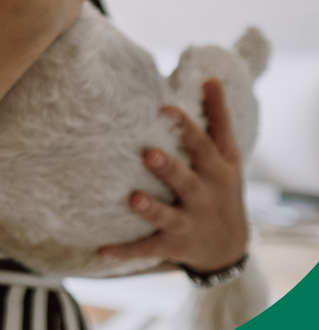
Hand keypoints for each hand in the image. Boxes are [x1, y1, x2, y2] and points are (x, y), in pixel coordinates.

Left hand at [98, 79, 248, 272]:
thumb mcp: (228, 156)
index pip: (203, 146)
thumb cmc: (222, 189)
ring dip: (151, 209)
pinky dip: (125, 250)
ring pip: (168, 217)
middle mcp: (204, 197)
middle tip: (147, 152)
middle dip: (169, 168)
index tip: (166, 108)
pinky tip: (101, 249)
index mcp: (216, 170)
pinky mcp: (174, 246)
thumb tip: (210, 78)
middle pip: (187, 181)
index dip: (187, 127)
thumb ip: (217, 118)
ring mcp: (188, 223)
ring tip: (132, 198)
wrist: (229, 248)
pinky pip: (147, 249)